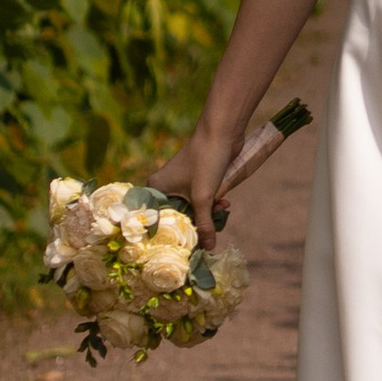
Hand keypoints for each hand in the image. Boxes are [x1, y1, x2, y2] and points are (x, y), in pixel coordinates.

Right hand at [147, 113, 236, 247]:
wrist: (222, 131)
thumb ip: (205, 224)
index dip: (173, 235)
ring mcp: (182, 182)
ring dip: (208, 211)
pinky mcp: (197, 179)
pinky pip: (202, 199)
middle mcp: (165, 186)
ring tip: (222, 208)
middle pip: (178, 216)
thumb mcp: (204, 197)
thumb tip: (208, 249)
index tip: (186, 248)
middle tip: (209, 233)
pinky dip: (213, 202)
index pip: (159, 220)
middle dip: (196, 222)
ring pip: (193, 208)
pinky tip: (225, 201)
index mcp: (156, 189)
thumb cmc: (206, 161)